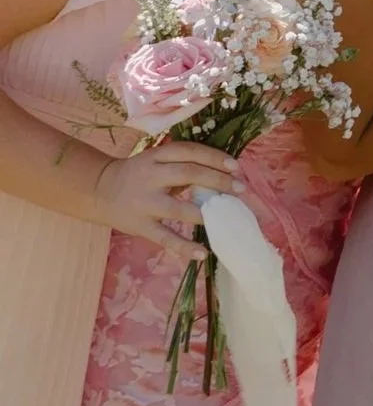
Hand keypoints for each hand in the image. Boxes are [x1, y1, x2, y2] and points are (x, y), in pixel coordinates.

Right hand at [93, 141, 240, 249]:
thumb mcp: (155, 161)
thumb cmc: (137, 175)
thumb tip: (225, 172)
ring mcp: (145, 203)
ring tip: (226, 217)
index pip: (188, 151)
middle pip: (188, 174)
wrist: (98, 191)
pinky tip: (202, 253)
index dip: (213, 157)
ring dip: (205, 213)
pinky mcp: (140, 226)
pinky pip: (164, 237)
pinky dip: (184, 247)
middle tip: (241, 188)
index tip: (235, 166)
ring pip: (178, 208)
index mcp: (155, 156)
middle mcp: (150, 177)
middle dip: (218, 181)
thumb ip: (182, 164)